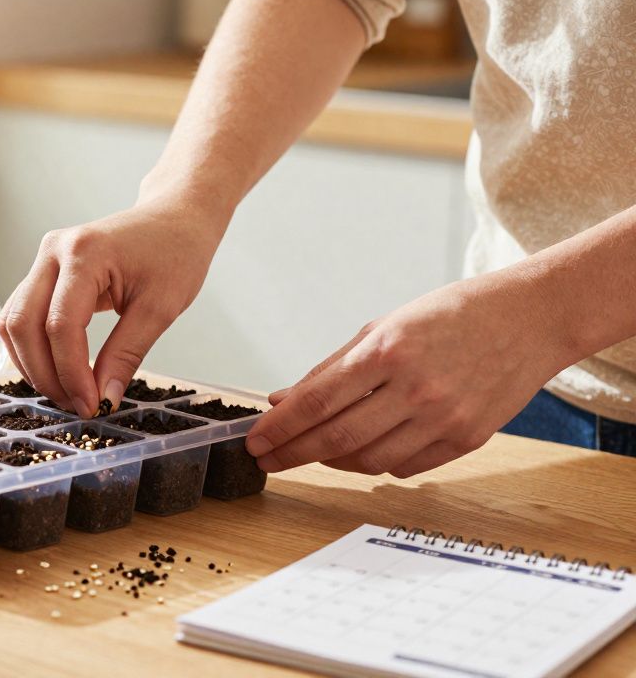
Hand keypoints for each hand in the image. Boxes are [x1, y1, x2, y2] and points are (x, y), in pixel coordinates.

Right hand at [0, 193, 228, 416]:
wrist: (175, 218)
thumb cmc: (175, 253)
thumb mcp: (160, 308)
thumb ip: (126, 354)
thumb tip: (103, 399)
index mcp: (84, 254)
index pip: (60, 325)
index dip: (70, 373)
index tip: (90, 405)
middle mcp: (53, 251)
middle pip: (23, 325)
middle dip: (45, 374)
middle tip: (76, 405)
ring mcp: (43, 259)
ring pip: (13, 322)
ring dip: (32, 364)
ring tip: (66, 392)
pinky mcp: (43, 271)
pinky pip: (21, 315)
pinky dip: (31, 348)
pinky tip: (57, 371)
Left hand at [245, 273, 571, 477]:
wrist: (529, 319)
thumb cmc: (450, 315)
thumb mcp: (383, 327)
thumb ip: (331, 368)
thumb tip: (282, 401)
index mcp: (387, 351)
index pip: (317, 402)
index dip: (280, 427)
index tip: (254, 440)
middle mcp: (415, 388)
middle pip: (337, 438)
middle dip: (293, 453)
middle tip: (267, 459)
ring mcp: (444, 417)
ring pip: (369, 461)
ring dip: (333, 461)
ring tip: (315, 451)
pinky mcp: (467, 439)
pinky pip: (405, 467)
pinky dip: (376, 463)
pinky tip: (364, 450)